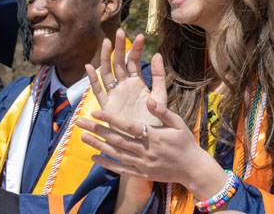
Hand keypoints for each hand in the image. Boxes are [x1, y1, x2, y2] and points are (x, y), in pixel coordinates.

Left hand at [78, 51, 227, 198]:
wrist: (193, 169)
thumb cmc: (185, 142)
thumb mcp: (178, 122)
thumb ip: (161, 111)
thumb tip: (148, 99)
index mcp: (154, 135)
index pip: (127, 126)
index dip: (110, 119)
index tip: (95, 111)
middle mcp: (146, 150)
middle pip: (117, 139)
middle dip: (97, 130)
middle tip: (80, 122)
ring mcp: (143, 164)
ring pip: (116, 154)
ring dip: (98, 145)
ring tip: (83, 137)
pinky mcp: (142, 174)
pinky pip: (121, 170)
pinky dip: (107, 164)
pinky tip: (94, 158)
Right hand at [86, 28, 164, 129]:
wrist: (148, 141)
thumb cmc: (155, 120)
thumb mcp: (160, 96)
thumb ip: (159, 76)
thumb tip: (157, 54)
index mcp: (136, 82)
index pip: (134, 61)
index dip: (135, 49)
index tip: (140, 36)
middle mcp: (123, 86)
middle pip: (118, 63)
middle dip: (118, 47)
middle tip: (119, 32)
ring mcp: (114, 94)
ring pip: (107, 72)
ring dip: (106, 58)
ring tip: (107, 42)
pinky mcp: (106, 106)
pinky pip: (98, 91)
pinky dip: (92, 80)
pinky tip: (88, 67)